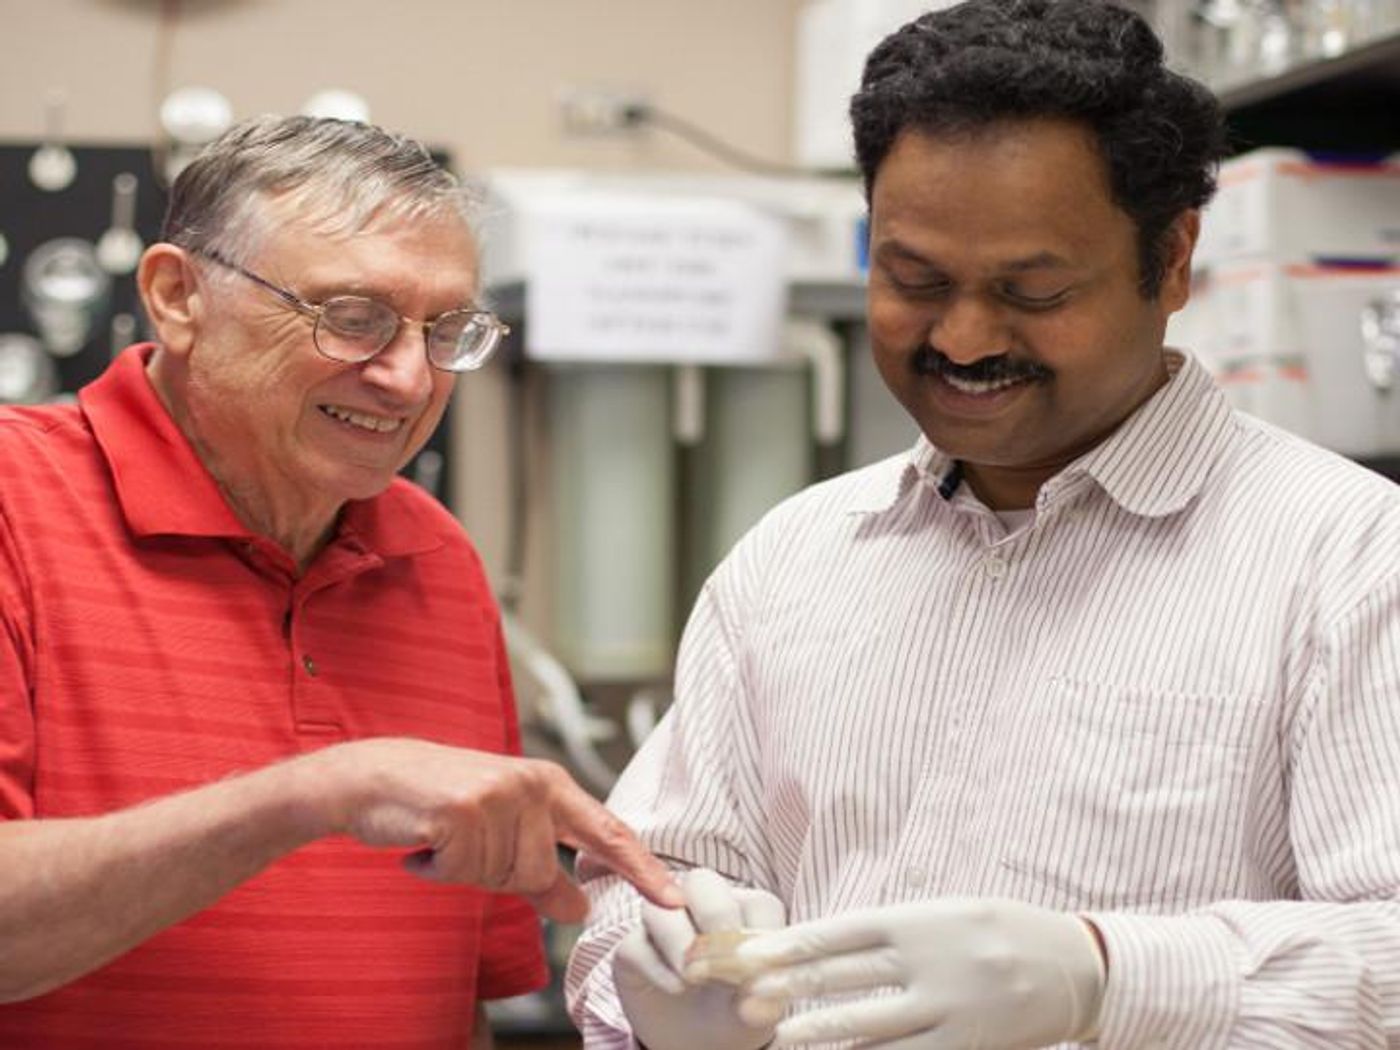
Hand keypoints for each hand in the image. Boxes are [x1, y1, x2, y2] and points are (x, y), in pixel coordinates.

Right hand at [302, 738, 682, 922]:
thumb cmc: (442, 804)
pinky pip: (461, 871)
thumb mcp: (503, 832)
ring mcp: (498, 794)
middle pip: (537, 873)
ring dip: (464, 871)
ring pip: (499, 877)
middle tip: (464, 844)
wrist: (375, 777)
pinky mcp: (461, 809)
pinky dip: (436, 868)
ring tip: (443, 838)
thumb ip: (545, 871)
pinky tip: (423, 842)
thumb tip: (582, 909)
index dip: (641, 869)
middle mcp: (531, 785)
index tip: (672, 898)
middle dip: (495, 875)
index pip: (608, 833)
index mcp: (550, 785)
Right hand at [613, 868, 786, 1049]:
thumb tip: (755, 1002)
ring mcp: (664, 924)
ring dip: (679, 942)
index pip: (757, 902)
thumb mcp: (755, 1012)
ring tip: (693, 980)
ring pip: (661, 908)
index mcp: (747, 912)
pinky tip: (676, 989)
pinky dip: (657, 968)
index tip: (759, 967)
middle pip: (702, 881)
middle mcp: (703, 907)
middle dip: (715, 914)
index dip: (761, 932)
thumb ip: (760, 1001)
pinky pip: (635, 944)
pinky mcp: (633, 949)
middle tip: (722, 957)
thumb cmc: (735, 1012)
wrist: (698, 1042)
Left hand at [735, 897, 1104, 1048]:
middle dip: (790, 985)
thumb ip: (892, 930)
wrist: (1075, 965)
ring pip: (868, 1022)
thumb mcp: (946, 912)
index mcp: (918, 918)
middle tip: (746, 994)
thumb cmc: (998, 931)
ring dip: (819, 1030)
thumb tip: (824, 947)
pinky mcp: (963, 1042)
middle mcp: (928, 959)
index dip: (792, 943)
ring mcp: (946, 1005)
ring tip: (779, 1036)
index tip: (753, 953)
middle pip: (844, 975)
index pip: (841, 931)